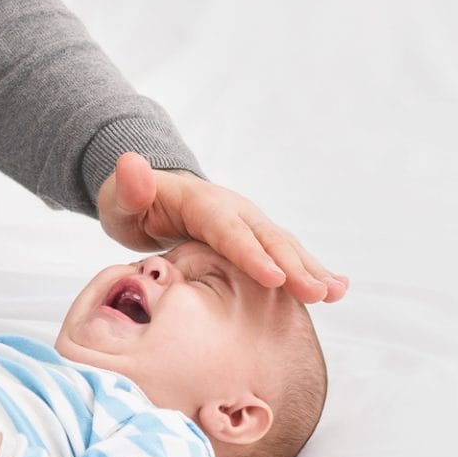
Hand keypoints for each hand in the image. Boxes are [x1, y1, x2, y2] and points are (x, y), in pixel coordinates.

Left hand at [96, 152, 348, 305]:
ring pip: (284, 246)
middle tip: (317, 294)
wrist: (149, 197)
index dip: (252, 254)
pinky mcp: (257, 239)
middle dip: (293, 266)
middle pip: (265, 238)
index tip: (275, 277)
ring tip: (335, 293)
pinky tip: (336, 290)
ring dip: (310, 269)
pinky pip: (286, 255)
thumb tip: (130, 162)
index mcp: (202, 204)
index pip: (228, 230)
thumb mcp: (121, 198)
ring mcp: (250, 224)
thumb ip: (128, 187)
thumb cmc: (133, 204)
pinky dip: (311, 270)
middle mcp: (234, 211)